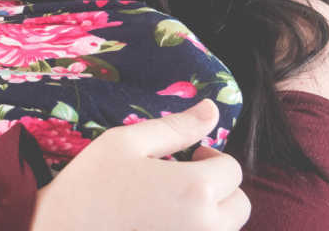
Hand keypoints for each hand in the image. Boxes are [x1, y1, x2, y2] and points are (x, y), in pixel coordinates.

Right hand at [31, 100, 249, 230]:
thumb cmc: (89, 185)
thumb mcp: (126, 142)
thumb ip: (175, 127)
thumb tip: (212, 110)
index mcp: (195, 188)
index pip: (232, 169)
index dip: (211, 158)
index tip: (190, 157)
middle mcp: (206, 227)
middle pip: (239, 205)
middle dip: (219, 189)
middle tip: (184, 181)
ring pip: (226, 230)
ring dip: (211, 216)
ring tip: (172, 206)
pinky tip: (162, 225)